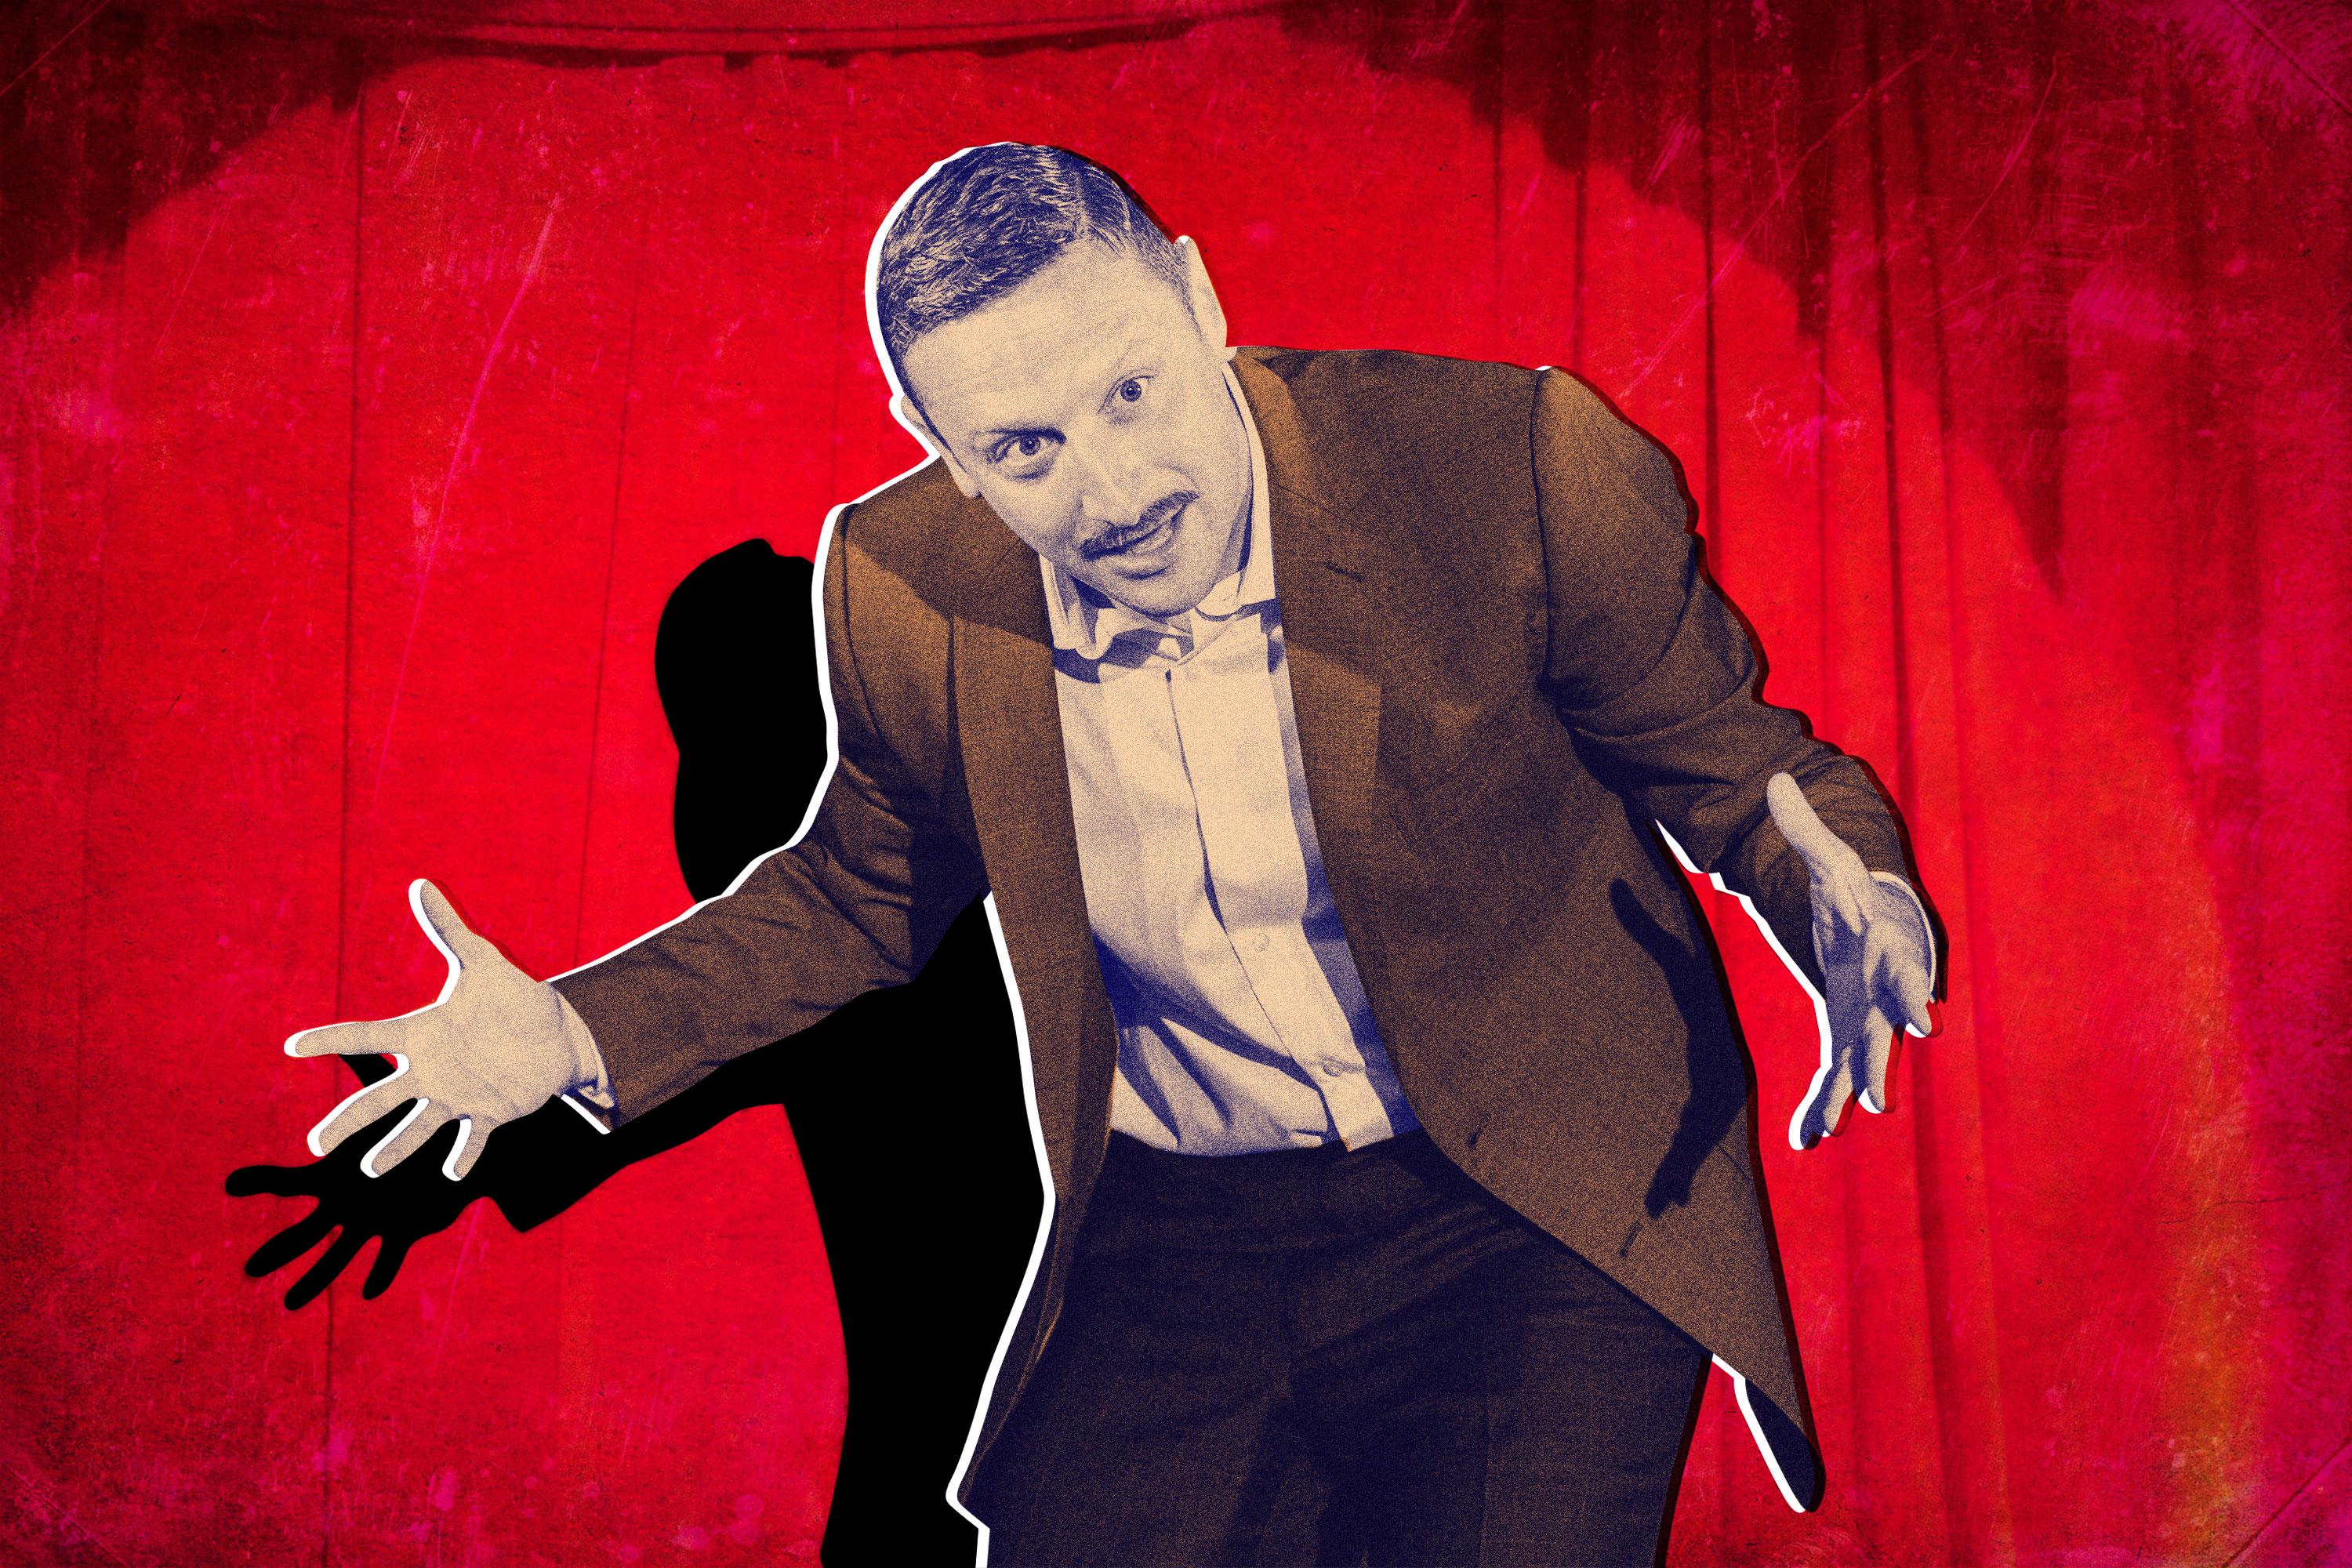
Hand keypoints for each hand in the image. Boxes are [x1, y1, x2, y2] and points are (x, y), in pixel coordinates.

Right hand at [227, 1083, 481, 1306]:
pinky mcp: (406, 1230)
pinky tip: (367, 1291)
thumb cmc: (414, 1119)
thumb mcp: (387, 1090)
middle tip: (248, 1270)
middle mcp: (347, 1204)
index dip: (260, 1182)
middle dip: (278, 1250)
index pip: (290, 1182)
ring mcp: (374, 1220)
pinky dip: (381, 1271)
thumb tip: (342, 1033)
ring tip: (288, 1303)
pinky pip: (390, 1256)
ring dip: (316, 1279)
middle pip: (305, 1232)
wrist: (456, 1144)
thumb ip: (364, 1063)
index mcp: (336, 1175)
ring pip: (340, 1254)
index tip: (228, 1184)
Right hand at [286, 880, 600, 1178]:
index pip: (367, 1036)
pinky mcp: (490, 1113)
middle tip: (315, 1145)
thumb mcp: (481, 960)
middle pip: (380, 1099)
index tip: (292, 1046)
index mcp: (422, 1034)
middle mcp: (431, 1071)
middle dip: (348, 1122)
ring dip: (396, 1149)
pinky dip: (464, 1154)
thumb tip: (420, 884)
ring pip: (418, 1128)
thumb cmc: (511, 998)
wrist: (555, 1032)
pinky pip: (473, 1139)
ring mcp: (458, 1095)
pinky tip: (453, 1172)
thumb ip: (449, 928)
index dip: (331, 1040)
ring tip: (372, 1170)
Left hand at [1766, 774, 1933, 1149]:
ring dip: (1850, 1093)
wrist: (1877, 925)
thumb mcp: (1828, 861)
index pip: (1906, 976)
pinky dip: (1822, 1107)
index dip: (1912, 996)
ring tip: (1834, 1128)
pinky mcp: (1847, 1036)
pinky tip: (1804, 1139)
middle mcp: (1884, 994)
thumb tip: (1774, 780)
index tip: (1924, 1021)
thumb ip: (1803, 829)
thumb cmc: (1856, 896)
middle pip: (1887, 1031)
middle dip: (1883, 1061)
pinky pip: (1836, 1077)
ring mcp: (1868, 1020)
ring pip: (1863, 1062)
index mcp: (1888, 952)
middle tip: (1878, 1098)